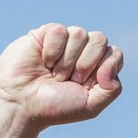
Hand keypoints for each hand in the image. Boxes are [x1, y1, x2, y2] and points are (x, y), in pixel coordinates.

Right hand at [0, 25, 122, 129]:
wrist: (23, 104)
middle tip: (69, 80)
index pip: (115, 54)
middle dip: (85, 64)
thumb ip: (112, 89)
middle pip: (100, 39)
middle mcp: (83, 51)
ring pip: (79, 33)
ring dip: (66, 60)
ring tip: (54, 75)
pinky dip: (53, 51)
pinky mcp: (45, 33)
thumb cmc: (55, 107)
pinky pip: (59, 30)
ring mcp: (65, 41)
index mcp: (98, 68)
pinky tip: (44, 62)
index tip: (86, 85)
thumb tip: (111, 64)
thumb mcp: (90, 106)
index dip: (103, 68)